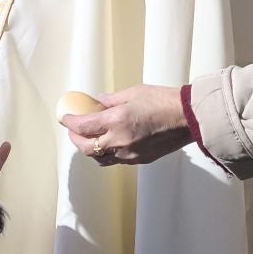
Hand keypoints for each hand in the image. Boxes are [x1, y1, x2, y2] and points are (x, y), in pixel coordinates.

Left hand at [62, 86, 193, 165]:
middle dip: (75, 140)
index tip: (65, 118)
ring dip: (91, 149)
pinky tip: (110, 143)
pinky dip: (108, 153)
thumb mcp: (133, 93)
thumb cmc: (162, 100)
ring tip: (90, 138)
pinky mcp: (140, 160)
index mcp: (116, 121)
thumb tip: (98, 102)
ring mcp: (129, 154)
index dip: (70, 123)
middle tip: (73, 130)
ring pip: (100, 158)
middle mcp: (119, 141)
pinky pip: (117, 160)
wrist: (187, 118)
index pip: (83, 126)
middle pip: (87, 148)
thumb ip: (111, 100)